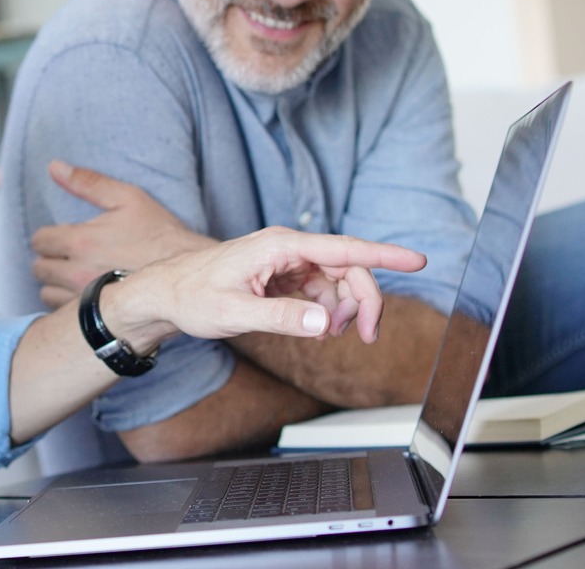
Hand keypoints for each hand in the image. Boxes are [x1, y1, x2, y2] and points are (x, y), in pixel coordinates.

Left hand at [30, 161, 216, 306]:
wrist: (184, 276)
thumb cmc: (160, 236)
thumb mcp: (128, 198)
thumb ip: (88, 182)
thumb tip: (55, 166)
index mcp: (80, 242)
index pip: (40, 240)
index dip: (49, 237)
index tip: (63, 237)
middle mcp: (76, 272)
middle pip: (39, 268)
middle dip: (51, 259)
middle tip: (71, 256)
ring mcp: (83, 298)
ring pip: (46, 292)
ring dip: (56, 283)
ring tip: (78, 274)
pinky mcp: (93, 316)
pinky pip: (61, 312)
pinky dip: (67, 302)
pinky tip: (85, 292)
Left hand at [101, 229, 426, 352]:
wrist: (167, 294)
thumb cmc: (193, 297)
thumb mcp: (234, 313)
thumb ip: (281, 318)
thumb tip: (324, 324)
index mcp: (279, 246)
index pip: (343, 247)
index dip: (382, 255)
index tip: (417, 260)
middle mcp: (288, 247)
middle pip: (348, 267)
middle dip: (364, 301)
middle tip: (367, 337)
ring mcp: (287, 260)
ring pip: (338, 281)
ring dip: (344, 308)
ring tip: (329, 334)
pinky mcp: (285, 275)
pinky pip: (322, 290)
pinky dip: (327, 310)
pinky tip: (316, 327)